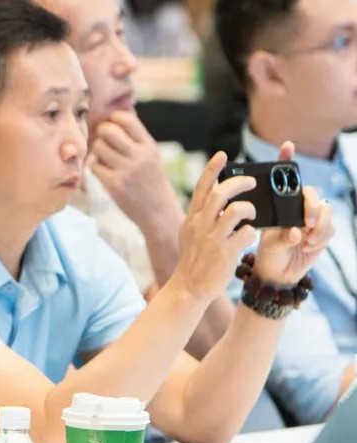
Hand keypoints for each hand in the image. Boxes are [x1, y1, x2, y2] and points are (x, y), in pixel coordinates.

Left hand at [89, 111, 182, 233]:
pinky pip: (94, 165)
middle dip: (101, 132)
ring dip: (97, 150)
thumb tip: (115, 116)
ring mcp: (127, 170)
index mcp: (149, 145)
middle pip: (108, 130)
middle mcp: (139, 156)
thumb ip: (135, 138)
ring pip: (98, 147)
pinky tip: (102, 170)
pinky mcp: (115, 184)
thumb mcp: (150, 156)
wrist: (158, 212)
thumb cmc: (150, 181)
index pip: (126, 118)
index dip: (113, 118)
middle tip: (103, 140)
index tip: (111, 125)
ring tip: (104, 157)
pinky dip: (94, 166)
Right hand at [171, 151, 258, 302]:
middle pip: (220, 193)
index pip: (202, 187)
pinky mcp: (226, 253)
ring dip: (249, 208)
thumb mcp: (189, 233)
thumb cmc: (193, 259)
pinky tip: (250, 236)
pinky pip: (246, 234)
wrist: (189, 287)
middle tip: (251, 182)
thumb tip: (214, 198)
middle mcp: (201, 225)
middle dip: (239, 183)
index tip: (223, 155)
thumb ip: (200, 216)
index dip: (213, 169)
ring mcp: (213, 239)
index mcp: (192, 218)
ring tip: (253, 214)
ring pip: (235, 211)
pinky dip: (252, 232)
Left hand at [253, 142, 333, 285]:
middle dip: (312, 206)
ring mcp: (311, 218)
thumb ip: (280, 237)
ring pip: (326, 211)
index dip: (286, 159)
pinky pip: (330, 228)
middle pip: (313, 193)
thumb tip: (295, 232)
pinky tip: (306, 246)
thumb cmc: (267, 254)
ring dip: (319, 226)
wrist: (277, 274)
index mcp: (278, 204)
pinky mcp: (322, 232)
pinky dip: (320, 238)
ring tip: (305, 239)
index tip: (287, 145)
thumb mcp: (267, 243)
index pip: (283, 178)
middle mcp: (296, 207)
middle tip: (306, 221)